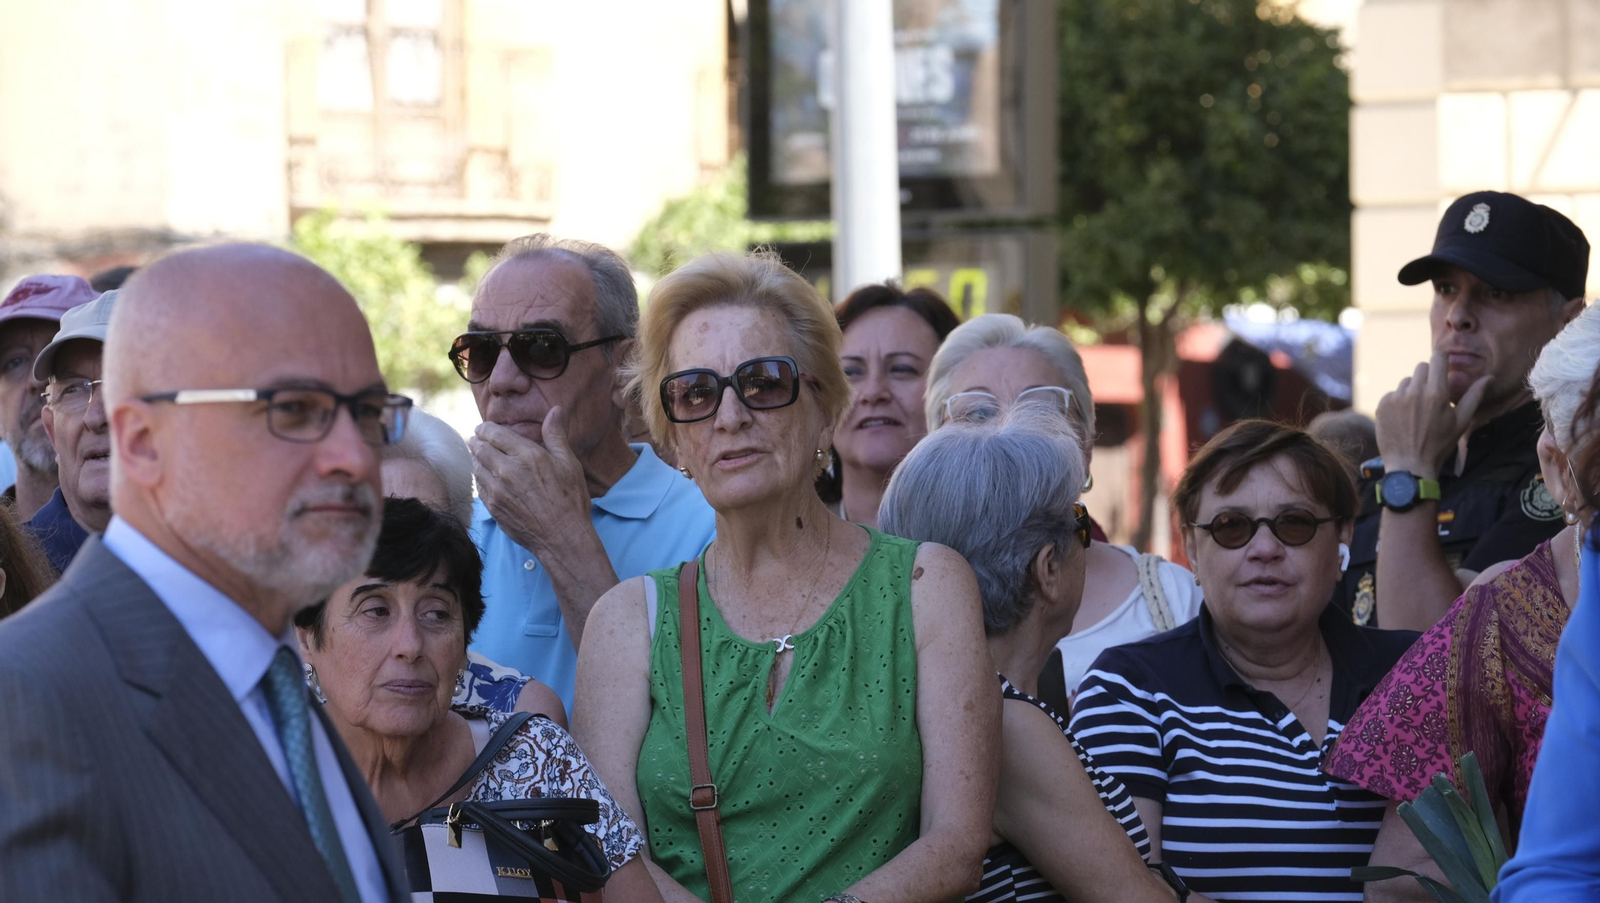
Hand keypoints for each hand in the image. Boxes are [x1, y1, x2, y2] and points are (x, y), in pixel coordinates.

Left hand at [470, 406, 593, 555]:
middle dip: (476, 440)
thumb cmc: (570, 499)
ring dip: (475, 458)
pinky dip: (478, 476)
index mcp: (526, 455)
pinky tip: (483, 475)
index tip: (483, 427)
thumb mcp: (569, 463)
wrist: (562, 537)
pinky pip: (478, 486)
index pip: (494, 434)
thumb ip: (556, 435)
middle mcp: (507, 471)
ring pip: (476, 467)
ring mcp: (496, 490)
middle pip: (480, 448)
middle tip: (476, 438)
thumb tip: (555, 410)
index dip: (486, 428)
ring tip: (477, 454)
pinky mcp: (493, 507)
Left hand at [1374, 350, 1489, 479]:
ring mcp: (1395, 398)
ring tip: (1418, 411)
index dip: (1442, 361)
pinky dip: (1399, 400)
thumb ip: (1474, 396)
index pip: (1438, 358)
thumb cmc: (1439, 444)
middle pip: (1421, 367)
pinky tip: (1404, 417)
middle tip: (1432, 396)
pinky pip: (1392, 393)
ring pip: (1407, 381)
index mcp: (1436, 393)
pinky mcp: (1382, 405)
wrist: (1409, 465)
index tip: (1443, 369)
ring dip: (1413, 389)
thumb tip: (1489, 377)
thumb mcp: (1461, 421)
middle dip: (1429, 377)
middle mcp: (1414, 391)